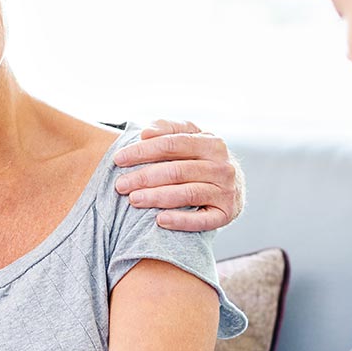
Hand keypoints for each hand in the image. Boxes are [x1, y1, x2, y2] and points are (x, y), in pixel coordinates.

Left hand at [112, 120, 243, 231]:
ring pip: (188, 193)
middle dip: (145, 177)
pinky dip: (181, 221)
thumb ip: (167, 130)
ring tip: (134, 199)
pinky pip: (203, 220)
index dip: (143, 151)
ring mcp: (226, 191)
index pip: (172, 144)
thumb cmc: (199, 160)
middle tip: (120, 185)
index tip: (118, 159)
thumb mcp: (189, 138)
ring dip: (157, 197)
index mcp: (211, 142)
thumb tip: (146, 133)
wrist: (233, 187)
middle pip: (177, 170)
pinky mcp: (226, 214)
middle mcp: (222, 166)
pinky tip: (159, 221)